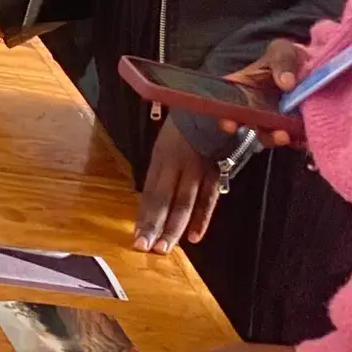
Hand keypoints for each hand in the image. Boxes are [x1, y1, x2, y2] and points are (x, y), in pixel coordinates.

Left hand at [133, 115, 221, 253]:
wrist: (211, 103)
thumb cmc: (186, 125)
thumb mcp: (167, 144)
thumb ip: (163, 171)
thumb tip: (153, 200)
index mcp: (161, 157)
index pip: (150, 192)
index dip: (143, 215)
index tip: (135, 236)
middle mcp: (175, 163)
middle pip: (163, 199)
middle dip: (153, 225)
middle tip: (144, 248)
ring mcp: (196, 168)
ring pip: (183, 203)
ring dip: (174, 227)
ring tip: (164, 248)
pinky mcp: (215, 169)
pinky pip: (208, 197)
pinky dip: (202, 218)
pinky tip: (194, 237)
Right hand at [217, 37, 307, 146]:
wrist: (311, 66)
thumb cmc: (287, 56)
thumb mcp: (283, 51)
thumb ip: (283, 62)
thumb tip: (287, 83)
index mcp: (242, 86)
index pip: (224, 102)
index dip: (224, 115)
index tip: (230, 124)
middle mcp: (252, 107)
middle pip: (247, 124)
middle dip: (253, 131)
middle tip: (268, 133)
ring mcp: (271, 119)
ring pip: (267, 135)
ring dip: (274, 138)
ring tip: (285, 136)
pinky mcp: (290, 128)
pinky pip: (291, 139)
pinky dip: (297, 140)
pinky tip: (303, 137)